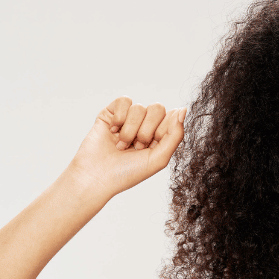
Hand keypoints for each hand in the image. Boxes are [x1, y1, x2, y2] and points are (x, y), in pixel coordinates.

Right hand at [67, 97, 186, 198]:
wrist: (95, 177)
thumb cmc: (127, 173)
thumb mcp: (159, 159)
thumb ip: (175, 135)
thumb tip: (183, 109)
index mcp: (159, 135)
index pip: (171, 117)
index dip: (162, 131)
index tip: (150, 146)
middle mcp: (144, 125)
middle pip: (157, 108)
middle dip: (146, 130)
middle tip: (136, 147)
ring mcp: (127, 119)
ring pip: (139, 107)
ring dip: (130, 130)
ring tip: (121, 146)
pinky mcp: (111, 113)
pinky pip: (124, 101)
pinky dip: (119, 118)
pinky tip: (112, 131)